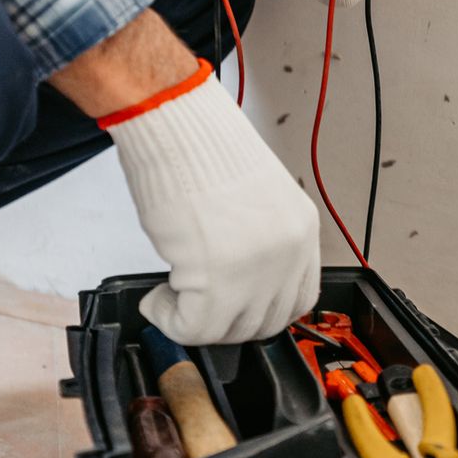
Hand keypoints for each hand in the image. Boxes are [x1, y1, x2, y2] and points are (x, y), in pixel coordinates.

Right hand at [100, 73, 320, 344]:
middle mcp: (288, 253)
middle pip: (264, 323)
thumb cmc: (203, 148)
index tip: (233, 310)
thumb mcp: (255, 198)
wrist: (179, 126)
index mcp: (301, 230)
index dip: (260, 313)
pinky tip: (157, 298)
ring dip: (192, 321)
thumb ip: (258, 242)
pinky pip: (193, 328)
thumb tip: (235, 281)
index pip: (299, 300)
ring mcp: (257, 269)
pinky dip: (168, 319)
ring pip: (228, 331)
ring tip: (170, 296)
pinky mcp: (218, 280)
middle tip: (192, 305)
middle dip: (223, 323)